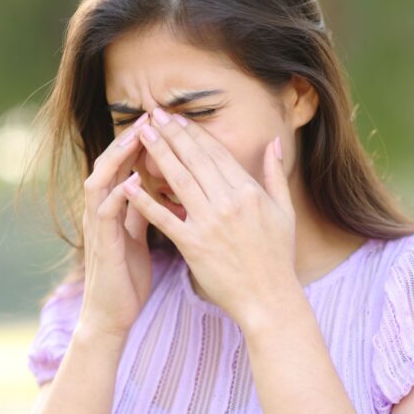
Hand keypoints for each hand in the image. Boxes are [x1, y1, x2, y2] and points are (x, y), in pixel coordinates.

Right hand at [77, 113, 153, 344]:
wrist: (112, 316)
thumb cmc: (127, 277)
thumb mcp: (138, 235)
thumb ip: (142, 209)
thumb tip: (156, 185)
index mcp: (112, 208)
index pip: (123, 164)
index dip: (140, 142)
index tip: (162, 121)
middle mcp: (100, 212)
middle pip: (109, 164)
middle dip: (128, 139)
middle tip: (150, 117)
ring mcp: (98, 228)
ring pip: (100, 181)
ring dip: (118, 159)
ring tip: (137, 138)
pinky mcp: (102, 246)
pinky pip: (105, 214)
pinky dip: (118, 195)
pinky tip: (132, 181)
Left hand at [121, 107, 297, 328]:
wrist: (269, 299)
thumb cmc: (277, 257)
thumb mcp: (284, 211)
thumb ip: (275, 174)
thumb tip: (273, 143)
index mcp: (249, 192)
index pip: (216, 154)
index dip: (194, 133)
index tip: (177, 118)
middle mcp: (229, 203)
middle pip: (194, 160)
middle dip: (172, 134)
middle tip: (152, 115)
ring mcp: (210, 223)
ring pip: (178, 180)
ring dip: (158, 154)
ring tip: (142, 135)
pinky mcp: (193, 245)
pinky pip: (164, 218)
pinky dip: (145, 201)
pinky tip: (129, 183)